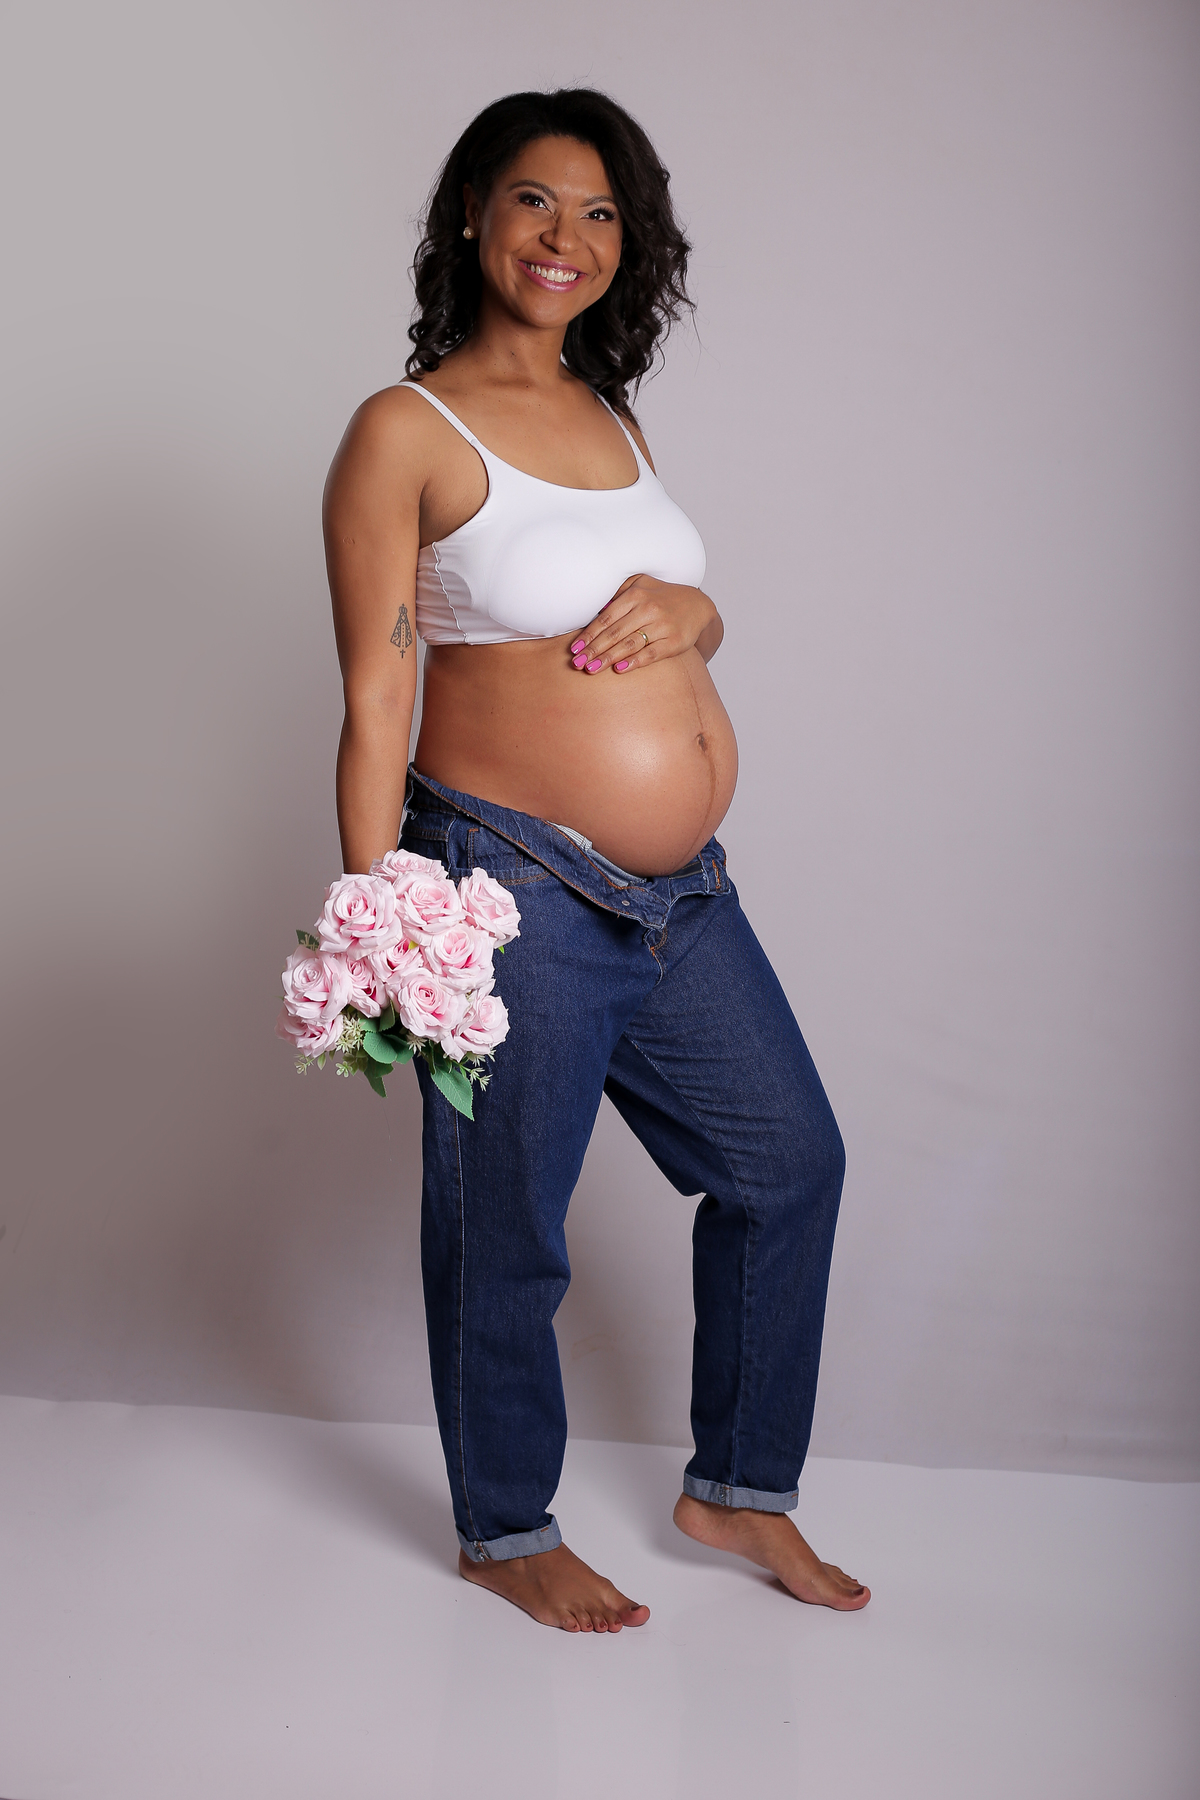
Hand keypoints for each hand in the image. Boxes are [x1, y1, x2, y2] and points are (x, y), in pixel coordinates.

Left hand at [569, 576, 721, 673]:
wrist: (698, 606)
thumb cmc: (662, 597)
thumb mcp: (641, 584)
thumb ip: (618, 593)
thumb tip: (594, 608)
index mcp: (637, 595)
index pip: (606, 618)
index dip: (589, 634)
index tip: (575, 648)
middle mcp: (649, 609)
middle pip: (615, 633)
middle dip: (593, 650)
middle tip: (577, 663)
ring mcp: (662, 626)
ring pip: (630, 644)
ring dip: (608, 658)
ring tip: (591, 669)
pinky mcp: (674, 642)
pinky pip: (651, 654)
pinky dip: (634, 662)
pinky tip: (619, 669)